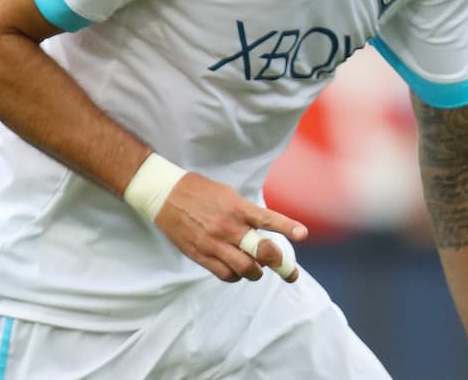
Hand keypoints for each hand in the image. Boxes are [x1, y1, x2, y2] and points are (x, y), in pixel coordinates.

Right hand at [153, 171, 307, 282]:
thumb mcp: (227, 194)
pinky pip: (225, 275)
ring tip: (258, 269)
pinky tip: (237, 270)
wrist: (164, 195)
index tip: (302, 234)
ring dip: (257, 272)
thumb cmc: (199, 191)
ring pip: (245, 270)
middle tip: (289, 272)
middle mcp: (228, 227)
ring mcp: (213, 244)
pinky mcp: (200, 255)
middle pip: (261, 252)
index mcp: (236, 208)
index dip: (287, 227)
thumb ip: (246, 212)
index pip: (267, 219)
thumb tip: (264, 230)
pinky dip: (236, 276)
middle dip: (280, 264)